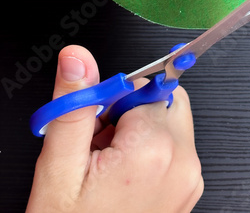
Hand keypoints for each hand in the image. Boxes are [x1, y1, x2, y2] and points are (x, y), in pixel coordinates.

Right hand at [26, 45, 203, 212]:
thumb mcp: (60, 165)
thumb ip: (73, 104)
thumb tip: (78, 59)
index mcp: (154, 149)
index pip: (146, 85)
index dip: (116, 99)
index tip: (100, 120)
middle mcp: (182, 162)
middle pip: (163, 99)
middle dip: (132, 109)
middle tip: (103, 141)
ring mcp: (189, 179)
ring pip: (168, 121)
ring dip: (140, 129)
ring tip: (110, 161)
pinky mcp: (188, 189)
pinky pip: (173, 148)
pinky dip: (150, 150)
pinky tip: (123, 175)